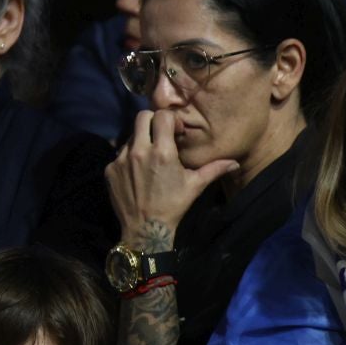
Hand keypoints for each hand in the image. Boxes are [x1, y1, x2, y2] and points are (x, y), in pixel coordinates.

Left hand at [106, 109, 240, 241]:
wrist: (145, 228)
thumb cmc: (173, 205)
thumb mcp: (195, 185)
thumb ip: (214, 169)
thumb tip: (235, 163)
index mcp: (163, 151)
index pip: (162, 116)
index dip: (171, 120)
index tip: (176, 132)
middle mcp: (140, 151)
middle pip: (141, 117)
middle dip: (152, 122)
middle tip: (160, 136)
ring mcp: (121, 159)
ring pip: (130, 136)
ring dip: (141, 141)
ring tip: (149, 158)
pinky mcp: (110, 169)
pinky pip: (120, 154)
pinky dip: (129, 158)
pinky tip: (137, 172)